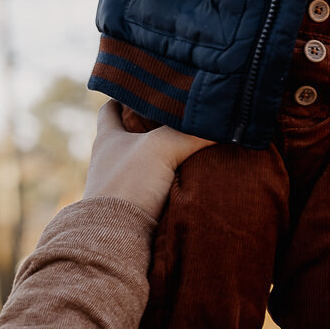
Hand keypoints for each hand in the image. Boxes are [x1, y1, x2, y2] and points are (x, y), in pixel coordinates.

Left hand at [83, 101, 213, 219]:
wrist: (118, 238)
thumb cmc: (130, 184)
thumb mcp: (162, 147)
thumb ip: (191, 133)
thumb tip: (221, 122)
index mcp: (108, 138)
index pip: (111, 107)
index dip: (127, 96)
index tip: (147, 90)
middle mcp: (111, 159)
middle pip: (132, 134)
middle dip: (153, 125)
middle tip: (179, 117)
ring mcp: (122, 184)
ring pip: (146, 161)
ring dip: (163, 156)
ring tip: (190, 146)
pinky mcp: (135, 207)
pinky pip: (154, 185)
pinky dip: (168, 180)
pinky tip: (189, 178)